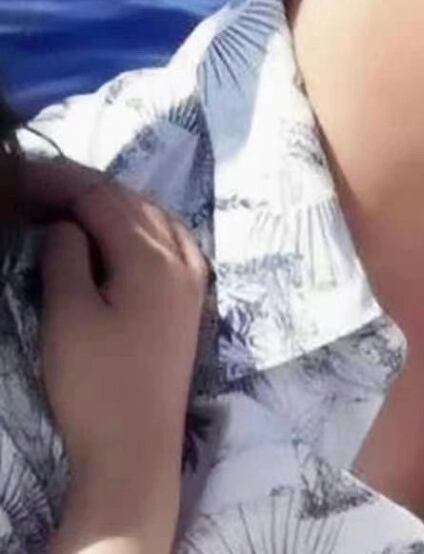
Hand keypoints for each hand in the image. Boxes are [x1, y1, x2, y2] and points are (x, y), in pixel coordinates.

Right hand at [27, 158, 207, 553]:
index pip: (104, 197)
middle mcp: (183, 257)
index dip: (60, 182)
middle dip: (84, 189)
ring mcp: (193, 277)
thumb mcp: (68, 316)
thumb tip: (66, 222)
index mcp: (153, 257)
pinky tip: (112, 234)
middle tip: (34, 191)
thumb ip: (67, 257)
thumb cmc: (96, 385)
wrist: (137, 450)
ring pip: (153, 218)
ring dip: (111, 205)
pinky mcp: (190, 298)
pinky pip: (167, 239)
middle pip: (132, 202)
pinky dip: (136, 226)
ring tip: (64, 206)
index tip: (21, 180)